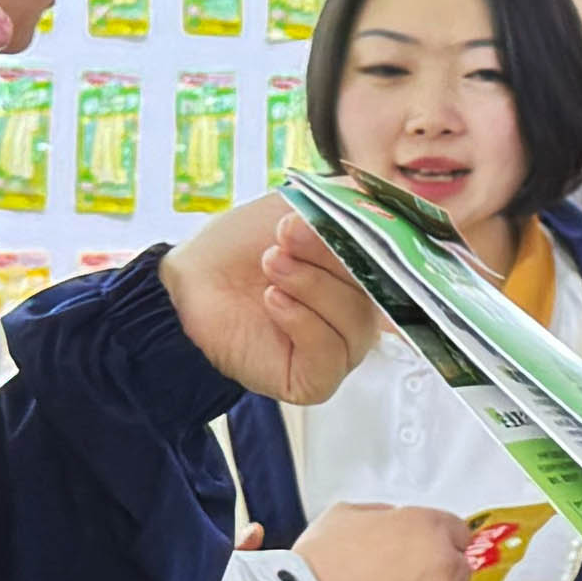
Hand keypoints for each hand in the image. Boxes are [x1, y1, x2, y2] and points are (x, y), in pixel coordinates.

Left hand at [162, 196, 384, 405]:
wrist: (189, 282)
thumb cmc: (237, 250)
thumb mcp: (295, 207)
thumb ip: (344, 201)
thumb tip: (381, 203)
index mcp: (360, 275)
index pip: (393, 262)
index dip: (370, 239)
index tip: (335, 215)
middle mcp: (355, 314)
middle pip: (377, 292)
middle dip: (330, 258)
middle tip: (286, 238)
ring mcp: (338, 349)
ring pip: (356, 323)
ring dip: (311, 287)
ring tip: (271, 266)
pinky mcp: (315, 379)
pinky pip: (330, 355)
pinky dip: (303, 323)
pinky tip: (273, 302)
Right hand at [295, 501, 465, 580]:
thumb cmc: (315, 567)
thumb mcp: (343, 517)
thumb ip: (382, 515)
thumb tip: (397, 520)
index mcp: (427, 529)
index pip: (457, 534)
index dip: (436, 545)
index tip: (419, 559)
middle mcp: (446, 567)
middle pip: (457, 572)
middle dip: (433, 579)